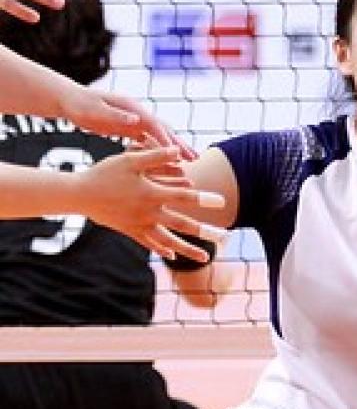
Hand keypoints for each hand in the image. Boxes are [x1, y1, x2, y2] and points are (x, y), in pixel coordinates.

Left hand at [61, 87, 196, 159]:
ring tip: (188, 163)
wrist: (70, 99)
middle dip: (179, 145)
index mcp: (132, 108)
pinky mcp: (129, 127)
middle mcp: (137, 113)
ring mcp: (135, 120)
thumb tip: (136, 119)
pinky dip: (159, 150)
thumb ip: (115, 115)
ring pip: (159, 136)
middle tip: (195, 158)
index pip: (154, 125)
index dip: (166, 139)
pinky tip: (166, 162)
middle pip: (163, 130)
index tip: (177, 154)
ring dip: (174, 149)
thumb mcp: (94, 110)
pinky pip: (148, 141)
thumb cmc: (79, 105)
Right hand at [75, 146, 225, 260]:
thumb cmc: (105, 172)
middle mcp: (148, 213)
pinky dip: (162, 249)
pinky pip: (149, 243)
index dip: (204, 199)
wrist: (79, 194)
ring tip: (206, 258)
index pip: (184, 198)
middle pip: (182, 224)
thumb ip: (156, 156)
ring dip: (189, 249)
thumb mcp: (130, 159)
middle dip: (205, 231)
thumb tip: (178, 151)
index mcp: (151, 194)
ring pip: (169, 241)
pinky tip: (173, 255)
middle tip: (225, 237)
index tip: (222, 202)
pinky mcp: (130, 231)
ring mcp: (139, 225)